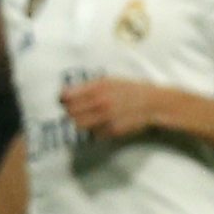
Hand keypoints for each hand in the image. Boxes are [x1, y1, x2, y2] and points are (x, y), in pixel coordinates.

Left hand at [60, 77, 183, 139]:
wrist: (151, 103)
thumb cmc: (129, 89)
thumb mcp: (109, 81)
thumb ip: (86, 87)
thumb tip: (64, 94)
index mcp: (98, 87)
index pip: (67, 97)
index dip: (62, 100)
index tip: (63, 101)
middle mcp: (100, 103)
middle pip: (70, 113)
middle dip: (70, 112)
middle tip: (76, 109)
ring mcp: (106, 118)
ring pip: (79, 125)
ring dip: (80, 121)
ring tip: (89, 116)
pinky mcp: (111, 131)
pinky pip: (93, 133)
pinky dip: (94, 129)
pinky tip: (102, 122)